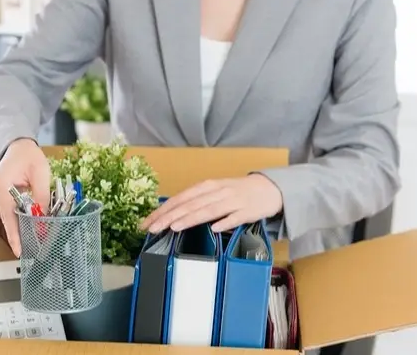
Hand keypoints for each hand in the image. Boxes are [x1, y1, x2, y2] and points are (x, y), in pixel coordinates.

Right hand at [0, 138, 50, 256]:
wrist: (15, 146)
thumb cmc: (27, 156)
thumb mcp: (41, 174)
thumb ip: (43, 197)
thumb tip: (44, 219)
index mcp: (1, 187)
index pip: (9, 218)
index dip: (15, 237)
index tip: (20, 252)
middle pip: (10, 220)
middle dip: (26, 226)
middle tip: (43, 228)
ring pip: (9, 217)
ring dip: (22, 217)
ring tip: (34, 205)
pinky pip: (7, 213)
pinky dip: (17, 212)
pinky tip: (26, 204)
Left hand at [140, 174, 282, 233]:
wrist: (268, 188)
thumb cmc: (236, 192)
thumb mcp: (213, 192)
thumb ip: (194, 202)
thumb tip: (171, 214)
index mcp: (206, 187)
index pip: (179, 199)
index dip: (162, 211)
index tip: (147, 222)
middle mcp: (216, 192)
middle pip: (189, 205)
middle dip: (169, 217)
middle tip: (152, 228)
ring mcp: (232, 201)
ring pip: (208, 210)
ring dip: (191, 218)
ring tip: (174, 227)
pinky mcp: (247, 211)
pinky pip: (234, 218)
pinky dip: (224, 222)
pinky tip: (214, 228)